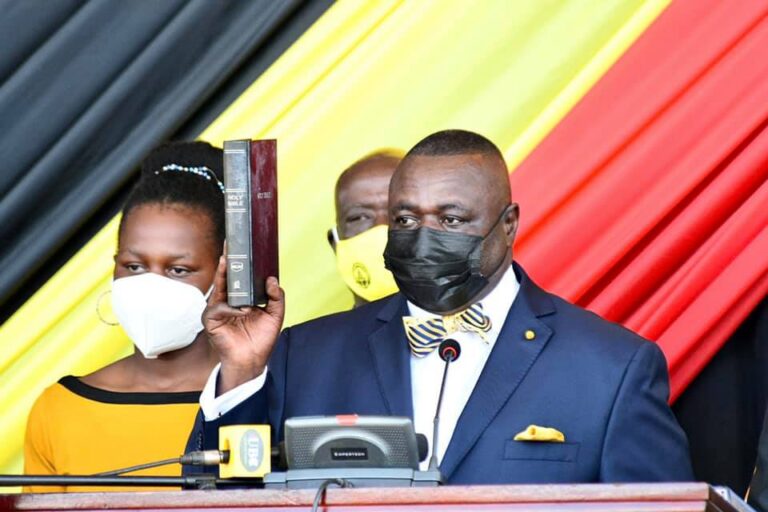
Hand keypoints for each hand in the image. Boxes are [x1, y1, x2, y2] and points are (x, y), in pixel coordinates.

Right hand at [204, 254, 284, 393]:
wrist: (253, 360)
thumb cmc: (261, 338)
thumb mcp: (275, 314)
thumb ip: (276, 297)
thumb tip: (272, 279)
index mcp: (241, 298)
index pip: (238, 277)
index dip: (238, 262)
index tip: (239, 246)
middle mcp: (227, 301)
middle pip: (225, 278)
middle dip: (226, 261)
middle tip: (229, 246)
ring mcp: (217, 310)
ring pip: (218, 288)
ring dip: (224, 276)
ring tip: (228, 264)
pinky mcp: (211, 321)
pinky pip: (219, 309)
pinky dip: (232, 309)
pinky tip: (243, 311)